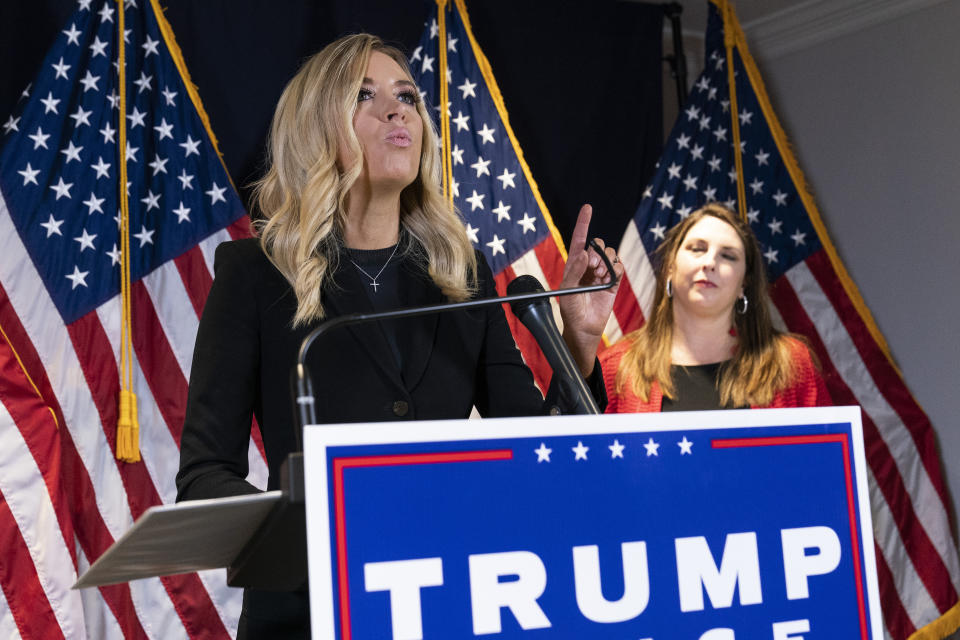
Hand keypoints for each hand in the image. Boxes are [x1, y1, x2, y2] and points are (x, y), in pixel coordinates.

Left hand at [558, 204, 623, 376]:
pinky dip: (616, 269)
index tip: (587, 208)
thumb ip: (575, 272)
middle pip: (597, 245)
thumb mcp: (568, 290)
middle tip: (593, 267)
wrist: (584, 327)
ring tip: (600, 276)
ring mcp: (602, 273)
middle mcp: (589, 266)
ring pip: (610, 255)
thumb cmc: (571, 310)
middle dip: (597, 251)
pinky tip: (610, 278)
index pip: (579, 238)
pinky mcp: (613, 283)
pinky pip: (619, 267)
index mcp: (575, 264)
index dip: (583, 223)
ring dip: (607, 261)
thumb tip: (584, 254)